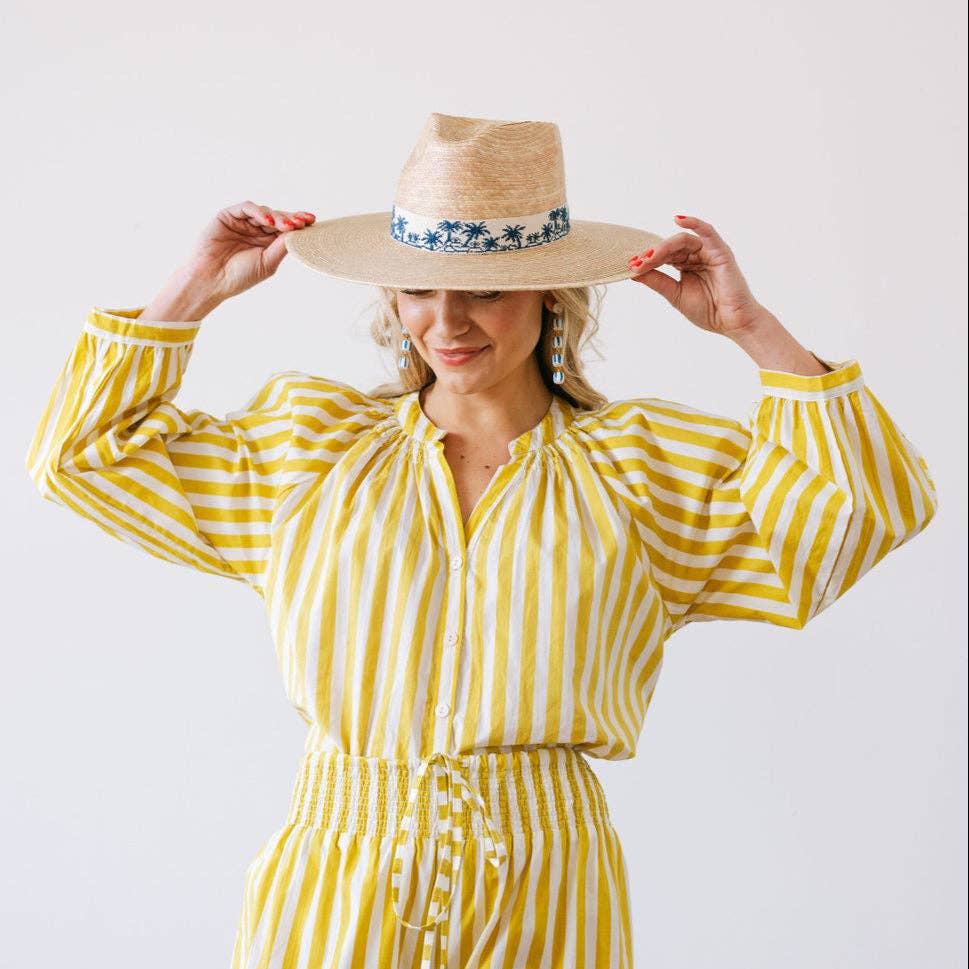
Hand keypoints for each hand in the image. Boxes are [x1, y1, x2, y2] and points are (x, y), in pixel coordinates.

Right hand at [181, 200, 315, 302]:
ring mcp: (243, 222)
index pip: (286, 229)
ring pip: (265, 212)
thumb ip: (282, 246)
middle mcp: (256, 230)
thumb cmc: (239, 276)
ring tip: (287, 225)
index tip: (313, 221)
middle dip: (292, 219)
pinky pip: (246, 208)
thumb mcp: (267, 262)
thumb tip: (300, 232)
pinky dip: (258, 212)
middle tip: (303, 222)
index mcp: (267, 243)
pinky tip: (268, 221)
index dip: (299, 223)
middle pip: (278, 218)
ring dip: (277, 216)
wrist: (211, 280)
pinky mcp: (229, 216)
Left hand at [627, 215, 768, 338]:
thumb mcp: (675, 294)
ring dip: (663, 247)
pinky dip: (694, 223)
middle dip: (651, 254)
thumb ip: (657, 281)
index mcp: (684, 265)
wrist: (731, 322)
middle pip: (669, 248)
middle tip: (636, 263)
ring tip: (650, 256)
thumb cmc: (708, 310)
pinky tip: (678, 219)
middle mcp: (695, 256)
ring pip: (682, 241)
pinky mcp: (720, 251)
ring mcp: (707, 252)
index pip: (662, 257)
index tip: (630, 266)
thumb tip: (633, 272)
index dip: (646, 260)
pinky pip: (707, 231)